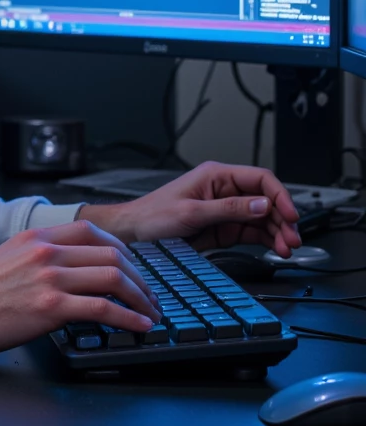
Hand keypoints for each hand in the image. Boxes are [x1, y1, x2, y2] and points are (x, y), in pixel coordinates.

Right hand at [0, 220, 160, 358]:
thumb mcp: (6, 258)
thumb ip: (37, 258)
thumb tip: (64, 274)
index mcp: (37, 236)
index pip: (92, 231)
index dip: (121, 249)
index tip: (131, 267)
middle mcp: (47, 251)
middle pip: (113, 253)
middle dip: (139, 277)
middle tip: (148, 295)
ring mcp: (51, 278)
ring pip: (114, 277)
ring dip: (140, 298)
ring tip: (149, 313)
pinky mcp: (51, 308)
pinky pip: (103, 309)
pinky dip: (128, 318)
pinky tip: (138, 326)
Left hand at [78, 161, 300, 257]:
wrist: (132, 235)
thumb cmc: (152, 216)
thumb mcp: (191, 212)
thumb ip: (228, 209)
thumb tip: (261, 205)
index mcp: (216, 176)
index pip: (260, 180)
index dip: (279, 196)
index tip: (290, 215)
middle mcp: (224, 190)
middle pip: (265, 201)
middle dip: (282, 219)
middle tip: (292, 239)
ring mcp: (225, 210)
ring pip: (262, 218)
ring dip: (277, 232)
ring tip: (286, 248)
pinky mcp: (222, 228)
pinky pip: (251, 232)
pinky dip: (265, 240)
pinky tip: (274, 249)